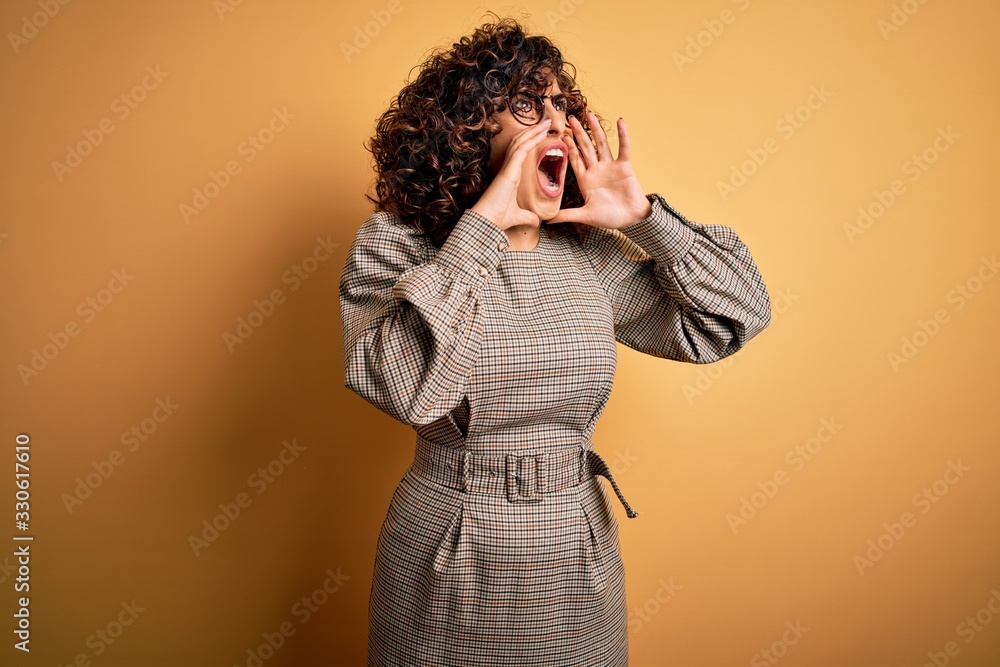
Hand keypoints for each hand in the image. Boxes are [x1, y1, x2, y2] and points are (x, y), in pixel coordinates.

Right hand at [470, 119, 552, 230]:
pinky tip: (542, 132)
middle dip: (533, 130)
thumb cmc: (498, 218)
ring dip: (534, 130)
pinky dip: (531, 139)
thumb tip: (537, 220)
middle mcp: (508, 168)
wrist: (487, 222)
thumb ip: (528, 216)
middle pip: (520, 142)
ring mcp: (508, 168)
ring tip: (547, 122)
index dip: (530, 140)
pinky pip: (521, 150)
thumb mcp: (518, 216)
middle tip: (546, 121)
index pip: (520, 152)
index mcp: (510, 175)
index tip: (542, 133)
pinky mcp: (509, 170)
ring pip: (520, 142)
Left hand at [547, 111, 652, 228]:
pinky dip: (623, 135)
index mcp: (586, 179)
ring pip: (601, 143)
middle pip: (585, 147)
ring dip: (595, 129)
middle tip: (570, 118)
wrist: (631, 220)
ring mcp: (610, 166)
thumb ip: (567, 215)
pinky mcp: (624, 166)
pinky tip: (620, 121)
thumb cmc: (609, 218)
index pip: (574, 159)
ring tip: (589, 114)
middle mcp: (597, 169)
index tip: (561, 135)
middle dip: (578, 133)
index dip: (568, 147)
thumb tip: (547, 220)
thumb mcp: (585, 215)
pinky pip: (624, 148)